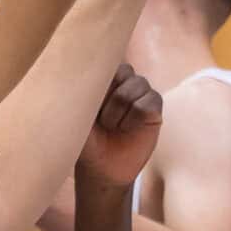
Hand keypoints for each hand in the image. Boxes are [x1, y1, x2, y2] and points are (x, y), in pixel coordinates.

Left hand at [78, 63, 163, 187]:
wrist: (101, 169)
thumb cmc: (86, 140)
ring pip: (137, 85)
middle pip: (124, 70)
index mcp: (105, 79)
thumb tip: (76, 68)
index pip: (107, 60)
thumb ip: (80, 91)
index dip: (100, 81)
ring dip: (119, 107)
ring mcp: (141, 95)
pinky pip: (148, 102)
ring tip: (111, 126)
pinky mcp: (154, 110)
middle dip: (109, 95)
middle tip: (99, 118)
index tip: (90, 101)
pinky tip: (126, 128)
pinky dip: (134, 116)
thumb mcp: (76, 115)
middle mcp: (125, 83)